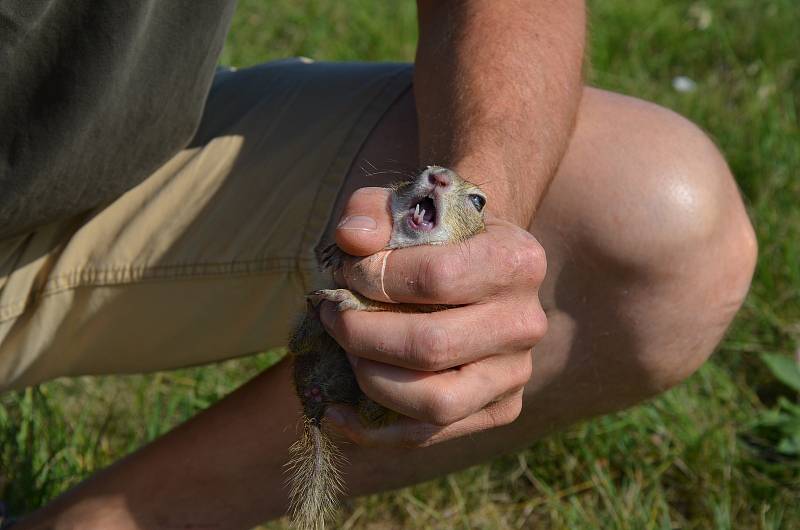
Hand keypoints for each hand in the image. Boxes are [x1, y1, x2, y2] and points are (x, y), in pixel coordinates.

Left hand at [319, 186, 546, 446]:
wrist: (474, 267)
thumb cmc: (433, 236)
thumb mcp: (405, 206)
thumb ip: (373, 211)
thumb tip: (350, 239)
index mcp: (517, 260)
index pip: (436, 278)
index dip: (375, 278)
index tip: (347, 272)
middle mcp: (526, 323)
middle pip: (431, 346)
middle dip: (362, 332)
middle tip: (332, 314)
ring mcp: (517, 373)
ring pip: (435, 402)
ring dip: (371, 378)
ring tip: (345, 349)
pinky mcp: (498, 409)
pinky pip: (430, 435)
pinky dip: (375, 431)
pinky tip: (338, 413)